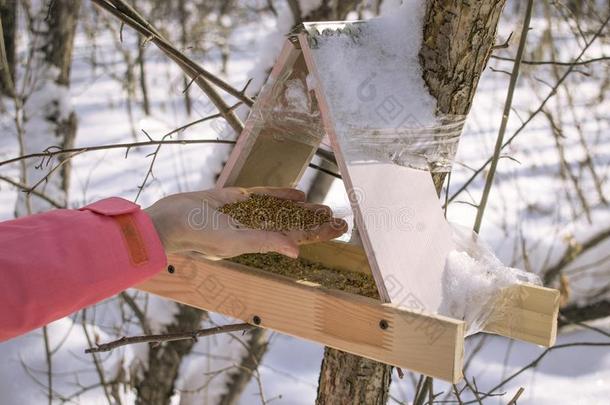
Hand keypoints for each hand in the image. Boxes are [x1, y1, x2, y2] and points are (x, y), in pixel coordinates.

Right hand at [144, 187, 347, 258]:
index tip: (340, 229)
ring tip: (324, 207)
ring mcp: (245, 214)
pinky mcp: (234, 200)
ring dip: (303, 210)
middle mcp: (255, 229)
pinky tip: (298, 194)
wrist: (168, 220)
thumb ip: (265, 242)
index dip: (318, 234)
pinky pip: (262, 197)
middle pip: (293, 225)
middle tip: (341, 218)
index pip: (295, 237)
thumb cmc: (198, 236)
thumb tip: (296, 250)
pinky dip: (279, 195)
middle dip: (316, 223)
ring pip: (281, 211)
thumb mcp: (234, 240)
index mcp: (257, 242)